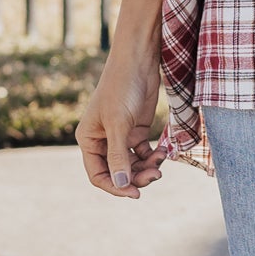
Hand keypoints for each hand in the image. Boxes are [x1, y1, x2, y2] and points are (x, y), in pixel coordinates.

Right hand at [75, 47, 165, 198]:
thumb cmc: (122, 89)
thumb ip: (119, 156)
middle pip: (119, 171)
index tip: (135, 193)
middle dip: (136, 176)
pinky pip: (145, 152)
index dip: (115, 187)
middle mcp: (103, 140)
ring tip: (161, 161)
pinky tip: (165, 151)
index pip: (98, 174)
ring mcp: (121, 135)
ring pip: (134, 164)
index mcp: (89, 140)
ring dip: (148, 166)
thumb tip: (121, 185)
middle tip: (156, 175)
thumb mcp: (119, 124)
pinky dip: (154, 155)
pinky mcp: (137, 129)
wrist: (139, 61)